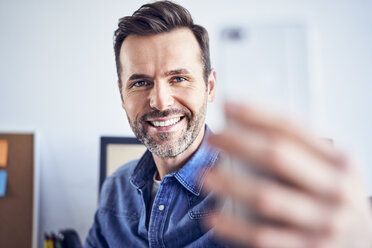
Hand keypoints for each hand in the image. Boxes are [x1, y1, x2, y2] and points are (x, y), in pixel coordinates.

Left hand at [204, 102, 371, 247]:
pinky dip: (235, 227)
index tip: (227, 105)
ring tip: (204, 176)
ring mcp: (324, 222)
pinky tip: (213, 217)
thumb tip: (243, 125)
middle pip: (277, 156)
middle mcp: (336, 189)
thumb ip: (298, 150)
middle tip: (213, 138)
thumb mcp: (329, 169)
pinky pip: (263, 237)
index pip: (292, 128)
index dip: (256, 113)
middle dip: (239, 143)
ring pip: (266, 196)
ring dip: (230, 184)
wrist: (362, 242)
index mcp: (339, 160)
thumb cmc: (332, 196)